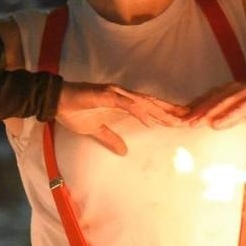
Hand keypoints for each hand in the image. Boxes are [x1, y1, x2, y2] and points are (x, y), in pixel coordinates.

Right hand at [54, 82, 184, 156]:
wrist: (56, 101)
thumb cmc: (75, 111)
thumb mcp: (96, 130)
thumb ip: (111, 139)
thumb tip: (124, 151)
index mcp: (122, 102)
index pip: (148, 108)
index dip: (165, 114)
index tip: (181, 123)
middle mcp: (122, 95)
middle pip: (152, 103)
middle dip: (170, 112)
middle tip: (189, 120)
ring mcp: (115, 94)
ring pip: (143, 102)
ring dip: (159, 112)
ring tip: (175, 121)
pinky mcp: (105, 96)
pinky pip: (126, 104)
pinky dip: (139, 112)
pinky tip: (149, 120)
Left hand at [182, 81, 245, 129]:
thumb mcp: (242, 116)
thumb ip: (227, 119)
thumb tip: (212, 125)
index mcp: (227, 92)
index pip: (206, 101)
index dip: (191, 110)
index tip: (176, 119)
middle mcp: (233, 88)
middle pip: (210, 100)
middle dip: (194, 112)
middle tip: (179, 123)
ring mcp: (245, 91)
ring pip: (223, 103)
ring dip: (207, 113)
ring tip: (195, 123)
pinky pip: (240, 108)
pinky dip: (228, 116)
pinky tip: (218, 124)